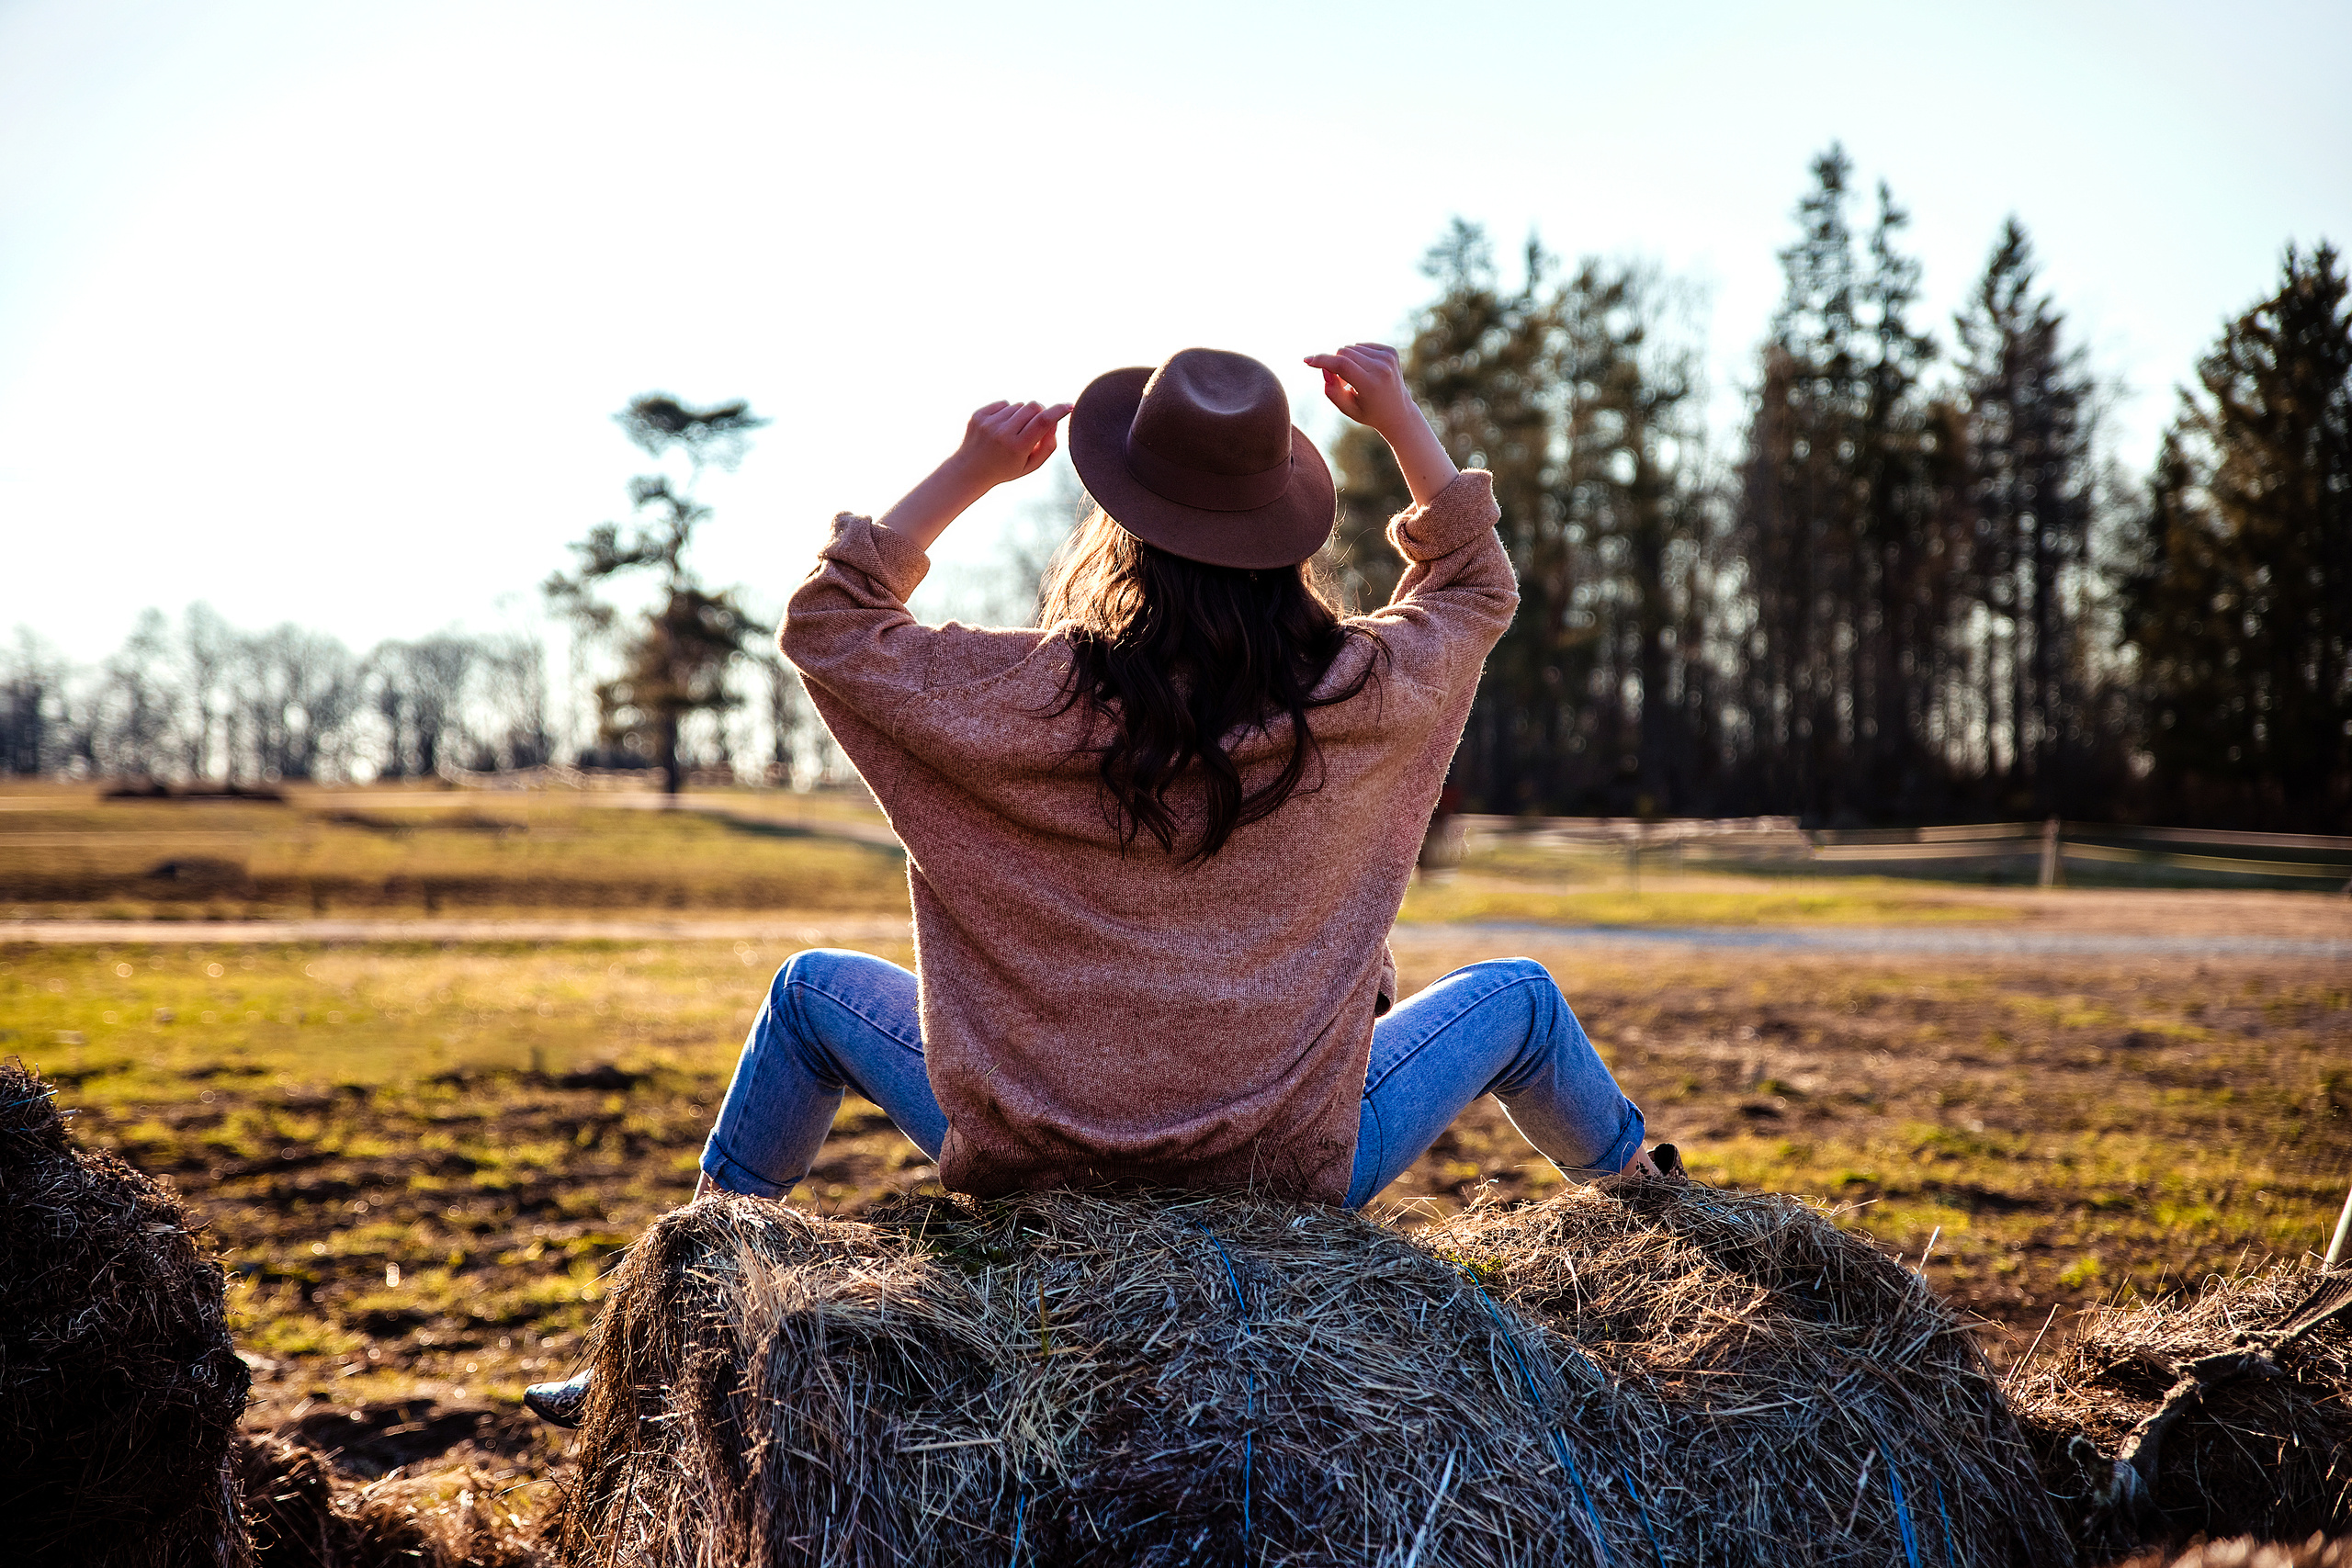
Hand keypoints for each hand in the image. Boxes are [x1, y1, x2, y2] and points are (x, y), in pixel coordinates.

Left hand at [876, 398, 1072, 551]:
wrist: (969, 471)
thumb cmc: (1005, 469)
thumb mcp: (1031, 465)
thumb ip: (1048, 446)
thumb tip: (1054, 421)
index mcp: (1017, 447)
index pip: (1043, 421)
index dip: (1059, 410)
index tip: (1069, 405)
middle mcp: (1002, 433)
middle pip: (1033, 406)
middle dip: (1039, 412)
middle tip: (1034, 426)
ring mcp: (989, 423)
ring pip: (1018, 405)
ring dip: (1021, 415)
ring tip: (1011, 433)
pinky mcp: (979, 415)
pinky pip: (1003, 403)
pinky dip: (1007, 413)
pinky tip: (999, 428)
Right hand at [1305, 344, 1414, 436]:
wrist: (1398, 412)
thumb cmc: (1368, 412)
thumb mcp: (1346, 408)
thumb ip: (1331, 390)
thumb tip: (1325, 367)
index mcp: (1371, 384)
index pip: (1341, 364)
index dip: (1322, 360)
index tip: (1307, 360)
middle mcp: (1381, 368)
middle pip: (1343, 353)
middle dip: (1335, 363)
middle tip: (1342, 382)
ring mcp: (1388, 358)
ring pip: (1351, 348)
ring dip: (1347, 361)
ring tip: (1356, 379)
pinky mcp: (1390, 351)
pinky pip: (1362, 346)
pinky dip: (1358, 356)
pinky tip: (1365, 371)